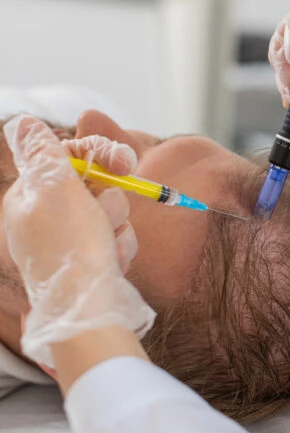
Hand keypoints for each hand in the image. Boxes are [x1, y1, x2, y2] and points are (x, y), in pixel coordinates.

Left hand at [3, 116, 154, 368]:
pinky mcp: (91, 260)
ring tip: (109, 245)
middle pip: (94, 184)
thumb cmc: (70, 247)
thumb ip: (43, 152)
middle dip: (111, 198)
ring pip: (111, 211)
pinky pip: (117, 238)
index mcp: (29, 196)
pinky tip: (113, 261)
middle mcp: (46, 217)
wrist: (87, 310)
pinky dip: (120, 247)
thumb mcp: (55, 189)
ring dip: (118, 226)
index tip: (125, 162)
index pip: (68, 155)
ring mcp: (69, 241)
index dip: (100, 154)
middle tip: (107, 214)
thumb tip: (22, 122)